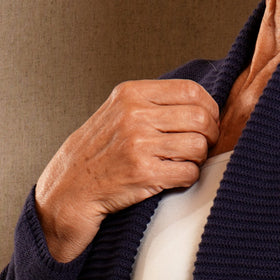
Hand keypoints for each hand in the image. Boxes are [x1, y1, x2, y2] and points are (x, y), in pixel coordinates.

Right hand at [33, 79, 220, 261]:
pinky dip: (188, 177)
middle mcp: (135, 115)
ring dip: (199, 158)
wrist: (70, 188)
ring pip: (198, 146)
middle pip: (200, 119)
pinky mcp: (144, 173)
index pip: (190, 90)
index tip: (207, 121)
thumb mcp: (117, 112)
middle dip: (210, 135)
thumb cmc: (99, 152)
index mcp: (131, 94)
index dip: (208, 108)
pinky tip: (174, 177)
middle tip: (203, 146)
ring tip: (184, 162)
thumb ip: (152, 103)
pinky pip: (189, 173)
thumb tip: (201, 104)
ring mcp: (139, 145)